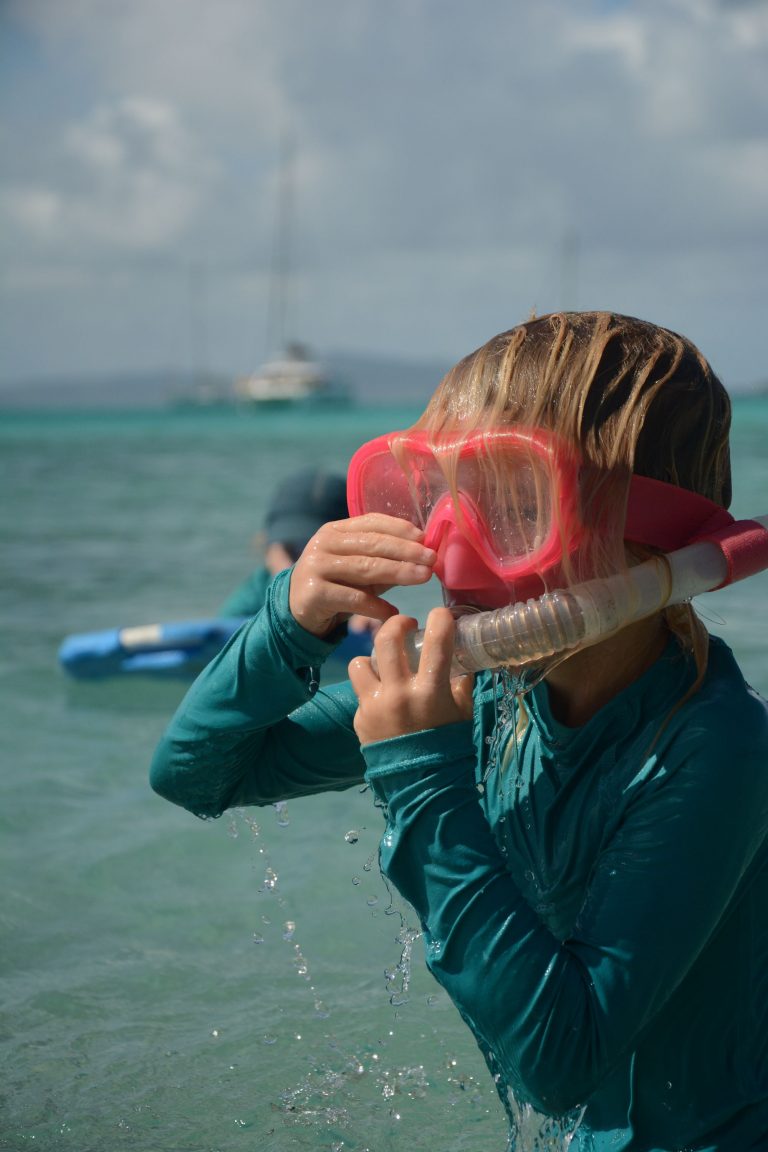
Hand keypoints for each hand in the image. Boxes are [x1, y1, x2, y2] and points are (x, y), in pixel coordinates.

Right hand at [289, 514, 436, 638]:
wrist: (298, 612)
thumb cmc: (336, 586)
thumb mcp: (360, 569)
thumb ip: (386, 560)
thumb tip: (425, 556)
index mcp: (335, 530)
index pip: (372, 522)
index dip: (400, 528)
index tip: (425, 538)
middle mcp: (323, 543)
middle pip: (372, 544)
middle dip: (406, 551)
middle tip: (432, 559)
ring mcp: (316, 566)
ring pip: (366, 568)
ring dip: (399, 572)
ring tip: (423, 577)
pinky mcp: (314, 593)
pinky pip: (354, 598)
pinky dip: (377, 606)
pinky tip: (394, 612)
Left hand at [348, 608, 474, 744]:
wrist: (422, 784)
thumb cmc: (448, 746)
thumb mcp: (462, 713)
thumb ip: (461, 683)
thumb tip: (465, 656)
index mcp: (430, 692)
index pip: (437, 641)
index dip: (440, 619)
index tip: (441, 615)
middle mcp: (399, 694)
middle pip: (387, 639)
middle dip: (397, 623)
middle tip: (406, 625)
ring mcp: (375, 705)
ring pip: (361, 661)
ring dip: (374, 657)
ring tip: (385, 662)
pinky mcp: (360, 718)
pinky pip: (360, 690)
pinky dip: (371, 687)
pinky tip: (383, 696)